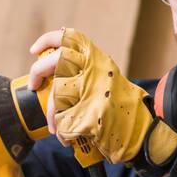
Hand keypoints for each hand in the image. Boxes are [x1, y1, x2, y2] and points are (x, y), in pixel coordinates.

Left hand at [26, 27, 176, 169]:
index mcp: (97, 60)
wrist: (143, 131)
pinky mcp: (90, 114)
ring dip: (53, 115)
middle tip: (34, 86)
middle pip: (55, 61)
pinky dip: (63, 132)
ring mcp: (93, 91)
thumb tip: (51, 71)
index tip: (33, 51)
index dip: (46, 41)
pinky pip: (64, 121)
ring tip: (56, 128)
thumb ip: (82, 71)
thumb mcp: (104, 78)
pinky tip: (68, 138)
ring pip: (57, 94)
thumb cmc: (119, 108)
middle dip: (37, 72)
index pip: (68, 38)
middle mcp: (95, 71)